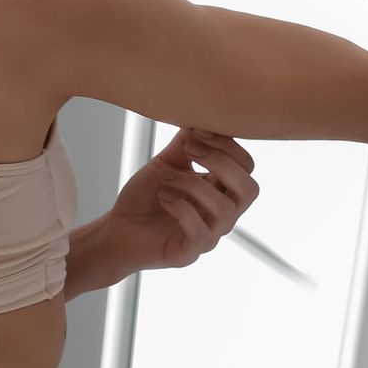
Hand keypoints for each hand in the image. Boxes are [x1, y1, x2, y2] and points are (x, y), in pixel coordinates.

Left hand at [102, 125, 260, 270]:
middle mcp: (223, 214)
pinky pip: (200, 231)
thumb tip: (199, 115)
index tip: (197, 131)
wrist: (117, 229)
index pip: (246, 166)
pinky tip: (163, 198)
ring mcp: (209, 235)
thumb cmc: (145, 197)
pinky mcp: (190, 252)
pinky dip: (181, 208)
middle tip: (190, 149)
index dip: (228, 146)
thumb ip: (186, 144)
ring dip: (192, 184)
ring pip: (224, 208)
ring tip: (164, 177)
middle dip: (221, 162)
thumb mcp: (166, 163)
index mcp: (222, 190)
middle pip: (249, 189)